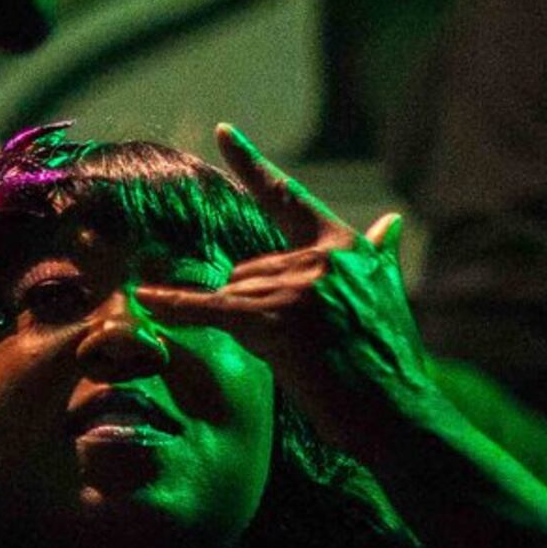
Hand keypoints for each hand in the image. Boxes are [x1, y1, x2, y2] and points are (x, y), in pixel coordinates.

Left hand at [132, 123, 444, 459]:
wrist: (401, 415)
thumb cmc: (389, 364)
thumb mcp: (387, 296)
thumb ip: (376, 255)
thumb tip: (391, 220)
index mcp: (345, 246)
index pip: (288, 199)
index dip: (252, 165)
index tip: (222, 132)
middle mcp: (321, 257)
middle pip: (247, 269)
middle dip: (255, 307)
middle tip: (302, 346)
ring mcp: (298, 286)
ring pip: (234, 296)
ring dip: (249, 329)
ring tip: (298, 358)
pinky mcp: (276, 320)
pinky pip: (211, 309)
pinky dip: (178, 307)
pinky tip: (145, 301)